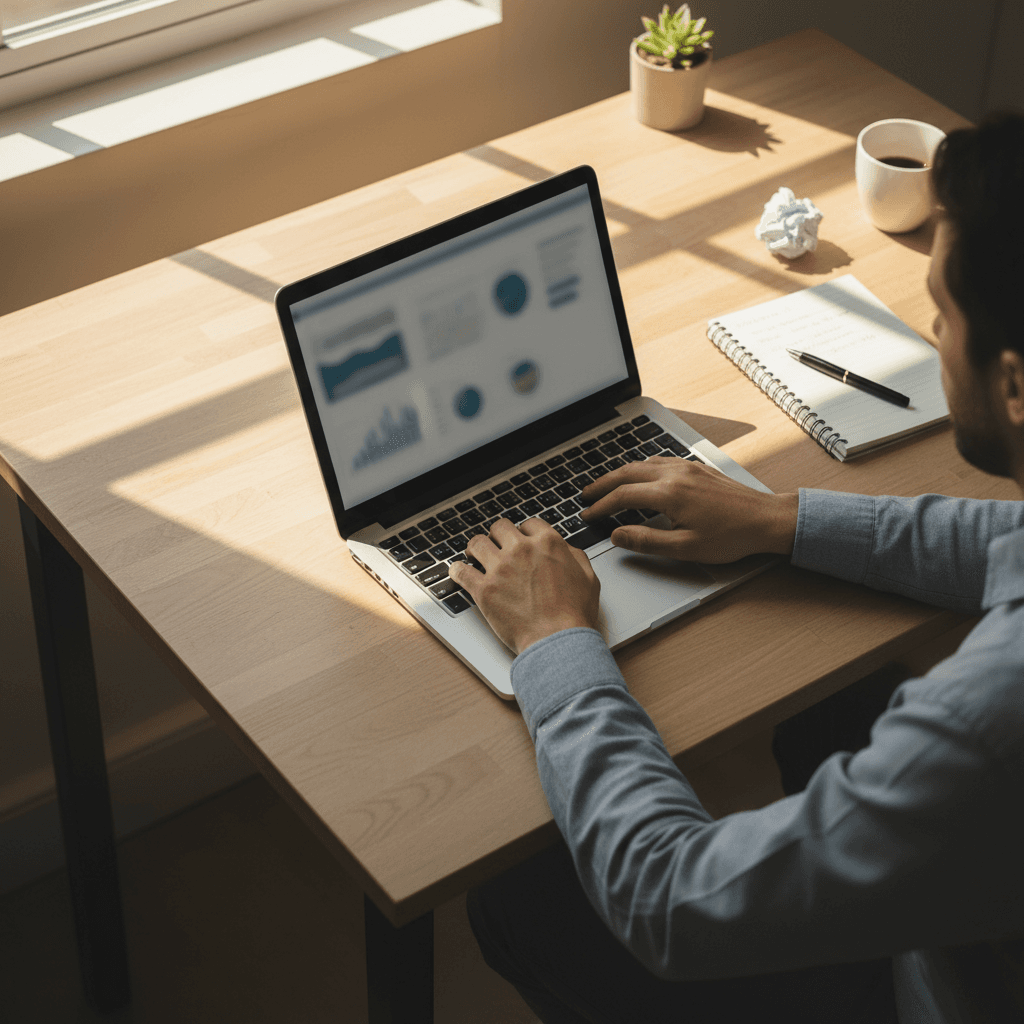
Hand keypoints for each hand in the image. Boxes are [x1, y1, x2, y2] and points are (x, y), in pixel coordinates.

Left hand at [448, 518, 600, 655]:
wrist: (558, 640)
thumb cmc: (574, 614)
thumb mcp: (588, 577)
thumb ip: (575, 556)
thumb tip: (565, 548)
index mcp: (548, 543)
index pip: (529, 524)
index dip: (524, 532)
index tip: (520, 539)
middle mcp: (522, 550)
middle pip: (500, 528)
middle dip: (498, 536)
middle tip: (496, 545)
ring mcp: (500, 568)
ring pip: (477, 543)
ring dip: (475, 547)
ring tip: (474, 554)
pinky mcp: (484, 589)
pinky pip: (461, 571)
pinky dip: (457, 570)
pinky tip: (457, 571)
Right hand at [579, 457, 797, 563]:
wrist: (766, 519)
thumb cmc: (731, 536)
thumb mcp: (686, 548)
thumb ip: (647, 541)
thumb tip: (618, 535)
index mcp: (669, 494)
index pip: (623, 496)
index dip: (601, 506)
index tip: (588, 515)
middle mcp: (675, 474)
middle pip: (627, 473)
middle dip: (603, 484)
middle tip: (586, 495)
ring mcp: (687, 468)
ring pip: (642, 463)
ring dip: (620, 473)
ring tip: (607, 485)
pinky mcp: (697, 468)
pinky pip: (660, 461)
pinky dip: (641, 467)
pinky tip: (640, 475)